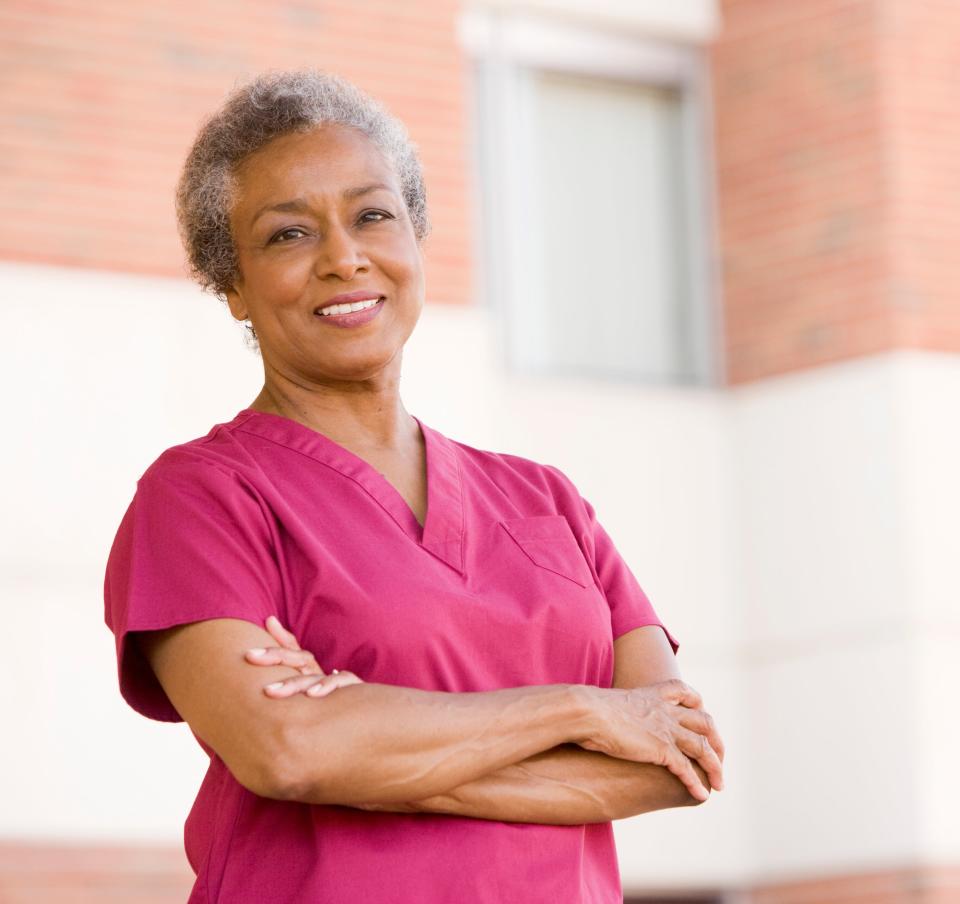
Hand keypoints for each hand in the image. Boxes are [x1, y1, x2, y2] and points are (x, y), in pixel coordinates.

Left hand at [244, 615, 363, 698]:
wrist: (373, 716)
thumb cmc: (337, 708)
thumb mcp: (309, 698)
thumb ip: (290, 688)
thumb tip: (269, 657)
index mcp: (311, 673)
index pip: (290, 653)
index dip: (271, 644)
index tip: (248, 646)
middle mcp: (322, 673)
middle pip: (297, 658)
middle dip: (273, 655)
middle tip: (250, 656)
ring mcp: (337, 680)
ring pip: (311, 676)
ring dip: (291, 683)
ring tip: (270, 692)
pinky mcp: (352, 689)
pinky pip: (339, 684)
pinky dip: (326, 687)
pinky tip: (312, 694)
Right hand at [576, 679, 724, 802]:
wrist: (585, 712)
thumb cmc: (587, 710)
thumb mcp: (606, 704)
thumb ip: (615, 710)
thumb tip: (603, 719)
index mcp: (651, 695)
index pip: (685, 692)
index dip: (697, 705)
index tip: (701, 716)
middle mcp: (664, 710)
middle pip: (704, 721)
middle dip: (716, 741)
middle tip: (718, 757)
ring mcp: (665, 728)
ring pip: (702, 747)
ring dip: (714, 767)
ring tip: (719, 784)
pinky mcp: (661, 748)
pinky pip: (686, 768)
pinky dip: (697, 782)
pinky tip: (702, 794)